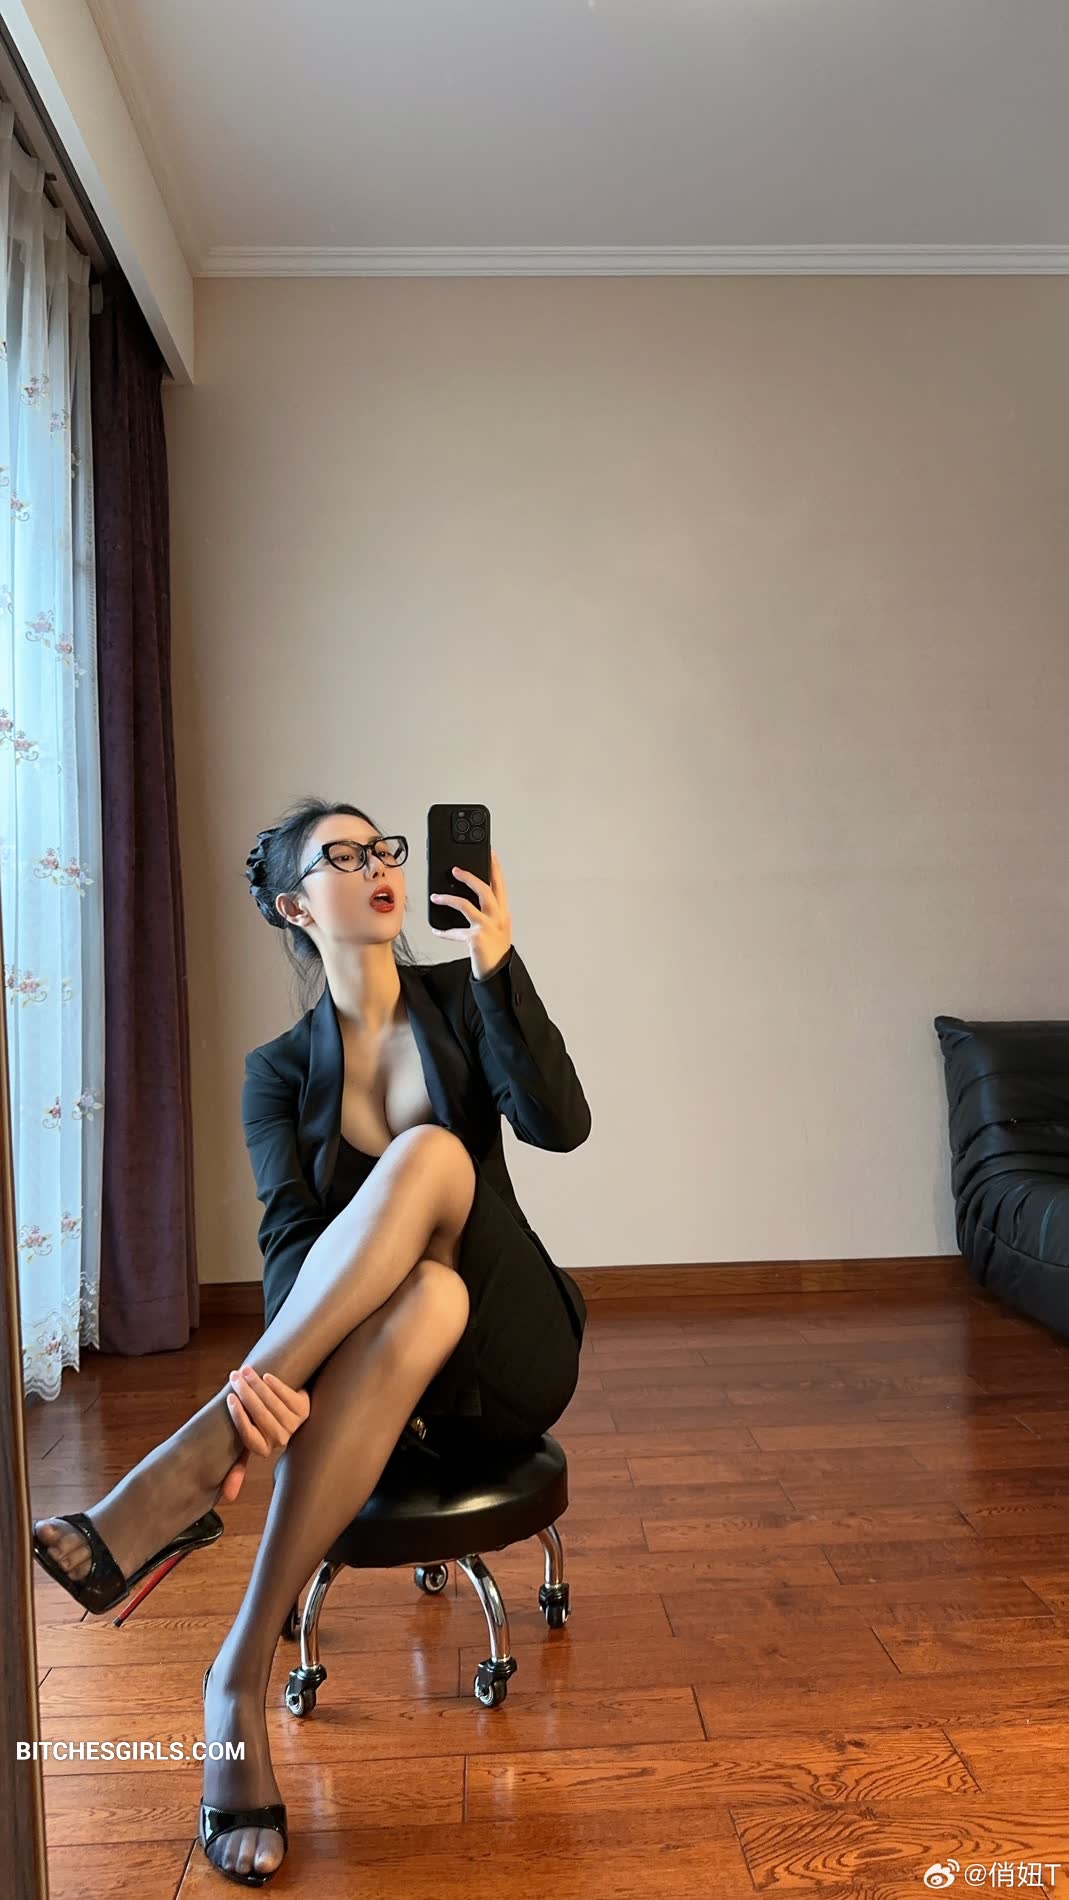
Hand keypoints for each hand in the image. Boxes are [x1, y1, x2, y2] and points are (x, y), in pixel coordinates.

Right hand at [219, 1366, 310, 1501]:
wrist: (293, 1411)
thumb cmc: (264, 1425)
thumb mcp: (252, 1442)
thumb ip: (239, 1465)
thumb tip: (228, 1497)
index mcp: (265, 1449)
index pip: (248, 1435)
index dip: (238, 1416)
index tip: (229, 1398)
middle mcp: (281, 1440)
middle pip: (260, 1416)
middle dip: (246, 1393)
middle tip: (234, 1376)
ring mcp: (295, 1424)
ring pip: (273, 1403)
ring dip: (258, 1384)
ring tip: (246, 1370)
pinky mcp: (305, 1409)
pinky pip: (288, 1395)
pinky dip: (277, 1385)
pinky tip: (266, 1376)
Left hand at [429, 846, 512, 980]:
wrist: (497, 974)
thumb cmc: (494, 951)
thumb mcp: (494, 928)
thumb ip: (485, 913)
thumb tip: (465, 898)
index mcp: (503, 913)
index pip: (500, 886)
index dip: (495, 868)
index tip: (490, 853)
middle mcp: (498, 918)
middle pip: (485, 890)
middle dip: (469, 877)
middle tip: (455, 870)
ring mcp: (488, 928)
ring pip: (467, 905)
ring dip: (448, 899)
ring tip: (436, 897)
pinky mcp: (476, 939)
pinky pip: (456, 931)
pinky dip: (444, 931)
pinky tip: (436, 930)